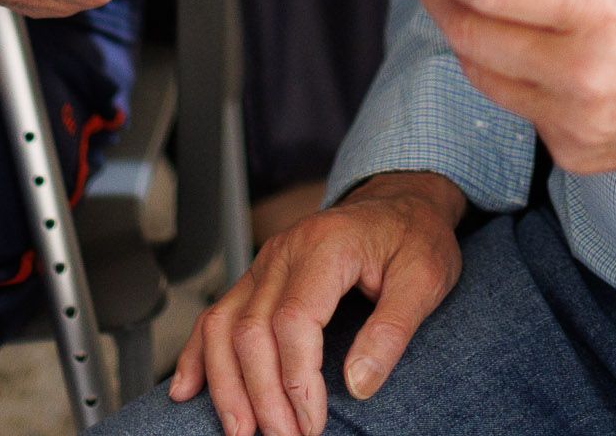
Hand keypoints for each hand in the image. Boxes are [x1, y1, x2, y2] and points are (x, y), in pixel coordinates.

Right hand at [170, 172, 465, 435]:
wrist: (401, 203)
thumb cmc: (414, 237)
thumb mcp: (426, 277)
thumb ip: (393, 329)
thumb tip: (359, 384)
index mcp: (326, 246)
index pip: (293, 320)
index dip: (296, 379)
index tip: (312, 423)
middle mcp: (286, 252)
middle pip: (251, 330)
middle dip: (262, 394)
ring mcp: (266, 263)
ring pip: (223, 325)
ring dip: (226, 384)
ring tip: (241, 431)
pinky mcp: (258, 277)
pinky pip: (217, 315)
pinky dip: (199, 355)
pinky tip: (189, 389)